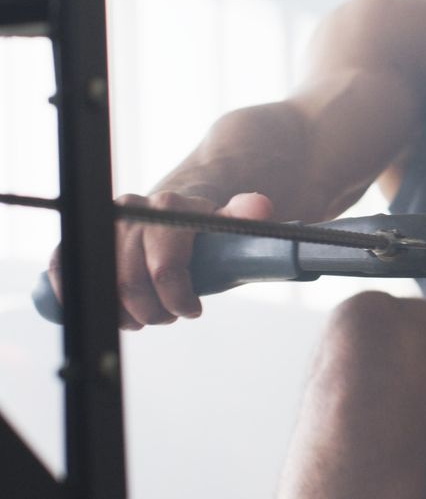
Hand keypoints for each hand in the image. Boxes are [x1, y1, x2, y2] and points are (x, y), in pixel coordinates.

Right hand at [47, 191, 273, 329]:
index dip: (177, 299)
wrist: (169, 214)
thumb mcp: (225, 227)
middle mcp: (132, 210)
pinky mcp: (79, 235)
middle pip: (132, 283)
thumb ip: (243, 218)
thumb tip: (261, 206)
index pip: (167, 268)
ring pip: (103, 283)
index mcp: (170, 209)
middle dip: (153, 312)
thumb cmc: (201, 233)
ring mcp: (103, 222)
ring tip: (142, 317)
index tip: (192, 312)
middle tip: (166, 318)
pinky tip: (101, 310)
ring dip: (122, 312)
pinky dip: (75, 295)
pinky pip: (64, 268)